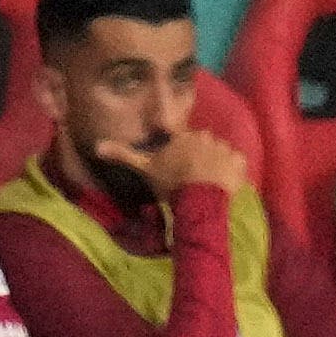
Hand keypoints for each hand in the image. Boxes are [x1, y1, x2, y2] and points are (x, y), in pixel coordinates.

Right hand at [94, 128, 248, 201]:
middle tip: (193, 177)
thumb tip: (96, 145)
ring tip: (209, 184)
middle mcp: (204, 136)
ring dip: (216, 164)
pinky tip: (224, 184)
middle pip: (202, 143)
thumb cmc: (171, 183)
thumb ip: (123, 154)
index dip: (181, 151)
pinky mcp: (239, 161)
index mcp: (183, 137)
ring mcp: (223, 147)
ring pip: (219, 152)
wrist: (199, 200)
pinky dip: (233, 171)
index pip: (182, 138)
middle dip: (199, 156)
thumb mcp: (145, 169)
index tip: (180, 165)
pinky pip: (237, 162)